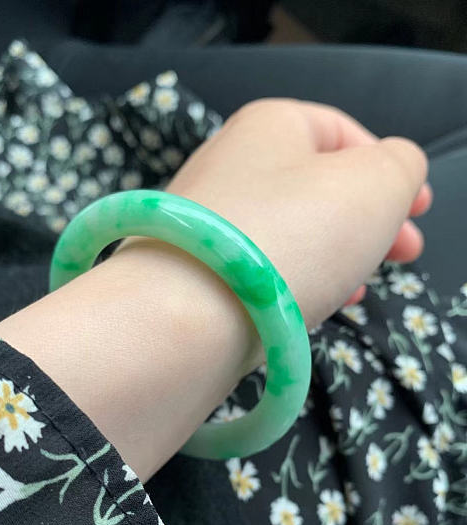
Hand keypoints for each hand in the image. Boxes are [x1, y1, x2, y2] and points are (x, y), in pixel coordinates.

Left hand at [166, 98, 430, 331]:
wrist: (187, 319)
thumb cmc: (292, 236)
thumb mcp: (377, 185)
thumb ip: (400, 166)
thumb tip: (393, 172)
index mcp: (269, 125)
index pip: (341, 132)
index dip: (388, 168)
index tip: (418, 213)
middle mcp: (227, 163)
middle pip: (314, 186)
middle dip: (366, 220)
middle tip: (402, 255)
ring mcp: (203, 222)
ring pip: (287, 232)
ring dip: (332, 256)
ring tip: (360, 289)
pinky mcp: (191, 273)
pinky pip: (257, 270)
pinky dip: (291, 283)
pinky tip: (313, 308)